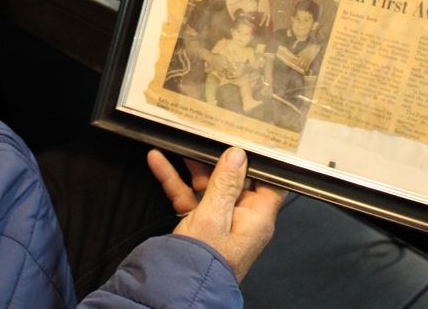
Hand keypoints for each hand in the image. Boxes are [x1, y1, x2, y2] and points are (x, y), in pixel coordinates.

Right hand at [147, 147, 284, 281]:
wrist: (176, 291)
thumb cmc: (204, 262)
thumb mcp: (214, 216)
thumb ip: (225, 184)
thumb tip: (237, 156)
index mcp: (257, 217)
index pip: (268, 182)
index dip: (259, 161)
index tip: (247, 140)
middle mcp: (241, 219)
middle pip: (235, 180)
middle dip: (218, 159)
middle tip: (207, 137)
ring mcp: (220, 222)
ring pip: (209, 186)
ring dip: (193, 167)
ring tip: (182, 145)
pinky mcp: (199, 226)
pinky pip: (190, 197)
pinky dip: (175, 181)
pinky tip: (159, 163)